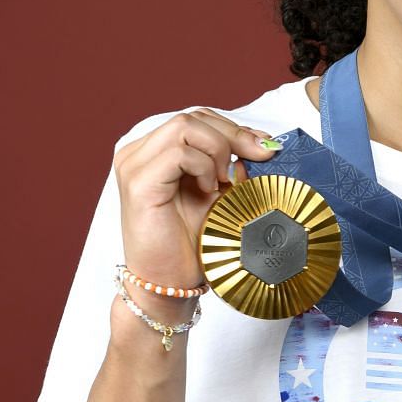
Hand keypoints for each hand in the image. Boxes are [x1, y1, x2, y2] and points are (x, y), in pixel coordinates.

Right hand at [113, 111, 279, 296]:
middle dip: (233, 135)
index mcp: (154, 153)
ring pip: (185, 126)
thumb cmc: (192, 244)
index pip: (197, 119)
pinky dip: (203, 167)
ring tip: (222, 183)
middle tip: (258, 159)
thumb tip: (263, 143)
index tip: (266, 147)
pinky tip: (208, 191)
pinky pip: (178, 153)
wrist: (170, 283)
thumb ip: (233, 167)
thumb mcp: (221, 195)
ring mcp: (134, 166)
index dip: (233, 128)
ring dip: (217, 151)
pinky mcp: (138, 183)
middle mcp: (138, 154)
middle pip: (192, 117)